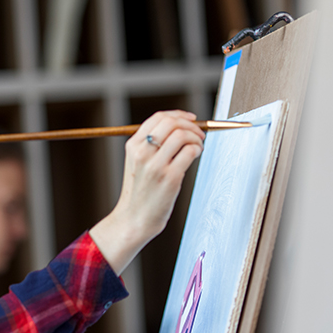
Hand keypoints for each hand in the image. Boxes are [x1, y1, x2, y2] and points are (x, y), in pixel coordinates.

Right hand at [90, 110, 203, 273]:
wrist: (134, 218)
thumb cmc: (140, 191)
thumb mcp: (137, 163)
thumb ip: (151, 144)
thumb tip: (181, 126)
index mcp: (133, 146)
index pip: (158, 118)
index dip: (178, 114)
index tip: (191, 118)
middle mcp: (142, 153)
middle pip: (171, 123)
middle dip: (191, 125)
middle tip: (199, 133)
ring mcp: (155, 166)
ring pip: (182, 135)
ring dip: (196, 137)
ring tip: (198, 146)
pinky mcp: (170, 178)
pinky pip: (190, 152)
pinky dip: (198, 149)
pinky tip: (196, 155)